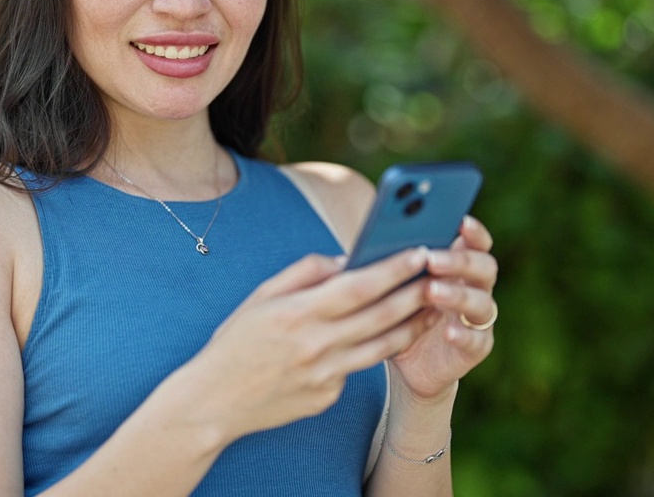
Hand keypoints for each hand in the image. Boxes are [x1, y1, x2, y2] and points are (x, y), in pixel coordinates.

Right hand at [188, 248, 431, 440]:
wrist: (214, 401)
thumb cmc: (236, 342)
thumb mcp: (261, 296)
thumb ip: (304, 273)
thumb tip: (347, 259)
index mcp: (297, 313)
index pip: (359, 285)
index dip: (394, 268)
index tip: (419, 251)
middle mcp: (315, 345)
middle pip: (381, 316)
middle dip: (416, 293)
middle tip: (439, 275)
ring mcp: (324, 375)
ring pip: (383, 346)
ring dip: (413, 324)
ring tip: (430, 306)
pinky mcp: (328, 396)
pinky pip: (358, 368)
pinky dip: (372, 349)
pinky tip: (385, 335)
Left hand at [389, 215, 497, 403]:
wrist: (407, 364)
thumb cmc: (399, 314)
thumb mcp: (393, 288)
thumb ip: (389, 267)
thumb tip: (355, 252)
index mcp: (459, 267)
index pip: (476, 243)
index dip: (473, 231)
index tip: (460, 220)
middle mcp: (475, 289)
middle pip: (484, 267)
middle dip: (460, 261)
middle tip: (431, 259)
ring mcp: (478, 319)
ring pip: (482, 302)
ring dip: (458, 294)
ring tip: (431, 291)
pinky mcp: (476, 347)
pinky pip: (477, 340)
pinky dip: (464, 334)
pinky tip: (447, 331)